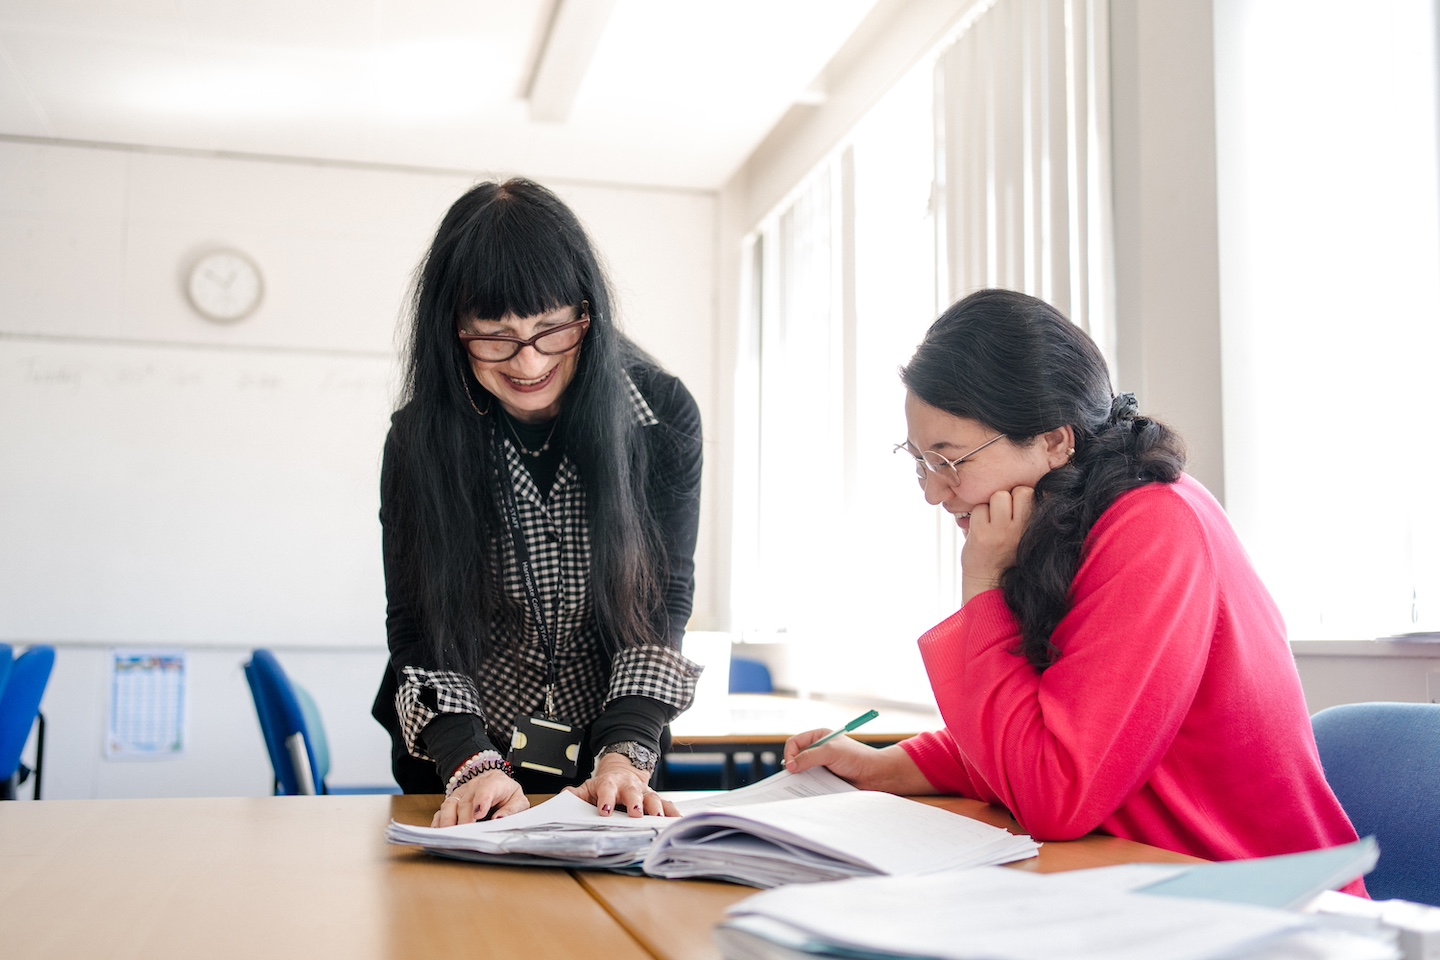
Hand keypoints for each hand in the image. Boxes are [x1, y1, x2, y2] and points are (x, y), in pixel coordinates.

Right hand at [431, 769, 528, 826]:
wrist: (495, 784)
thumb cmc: (507, 795)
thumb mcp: (518, 801)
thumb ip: (512, 810)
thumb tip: (499, 819)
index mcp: (494, 783)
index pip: (487, 789)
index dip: (482, 801)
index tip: (479, 814)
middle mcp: (474, 786)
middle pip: (466, 801)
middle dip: (464, 818)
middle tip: (466, 833)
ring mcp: (461, 794)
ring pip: (450, 805)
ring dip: (448, 821)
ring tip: (451, 836)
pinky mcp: (452, 802)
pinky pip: (441, 812)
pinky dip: (439, 822)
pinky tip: (440, 834)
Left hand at [567, 752, 678, 817]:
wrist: (623, 771)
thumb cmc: (605, 785)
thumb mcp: (589, 786)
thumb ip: (576, 794)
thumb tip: (564, 797)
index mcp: (610, 783)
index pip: (607, 789)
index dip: (606, 799)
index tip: (604, 810)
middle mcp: (629, 786)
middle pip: (633, 792)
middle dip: (635, 802)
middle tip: (636, 813)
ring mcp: (644, 792)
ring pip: (652, 797)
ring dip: (656, 808)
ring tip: (658, 818)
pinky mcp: (655, 799)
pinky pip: (666, 804)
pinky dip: (672, 812)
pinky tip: (677, 819)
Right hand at [781, 729, 935, 794]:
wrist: (875, 775)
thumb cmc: (857, 757)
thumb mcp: (830, 752)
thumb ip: (808, 757)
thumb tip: (790, 766)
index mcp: (819, 737)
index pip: (794, 743)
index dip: (790, 754)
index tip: (790, 766)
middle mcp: (818, 750)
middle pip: (796, 758)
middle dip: (793, 767)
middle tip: (792, 777)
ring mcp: (822, 765)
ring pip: (802, 772)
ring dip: (801, 779)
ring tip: (801, 786)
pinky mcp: (826, 779)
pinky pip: (811, 783)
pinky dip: (809, 787)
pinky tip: (811, 791)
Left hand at [960, 486, 1034, 603]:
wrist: (989, 584)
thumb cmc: (1006, 556)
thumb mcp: (1025, 535)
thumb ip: (1026, 514)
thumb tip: (1022, 487)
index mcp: (1034, 528)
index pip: (1033, 493)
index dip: (1021, 496)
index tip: (1015, 508)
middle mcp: (1021, 529)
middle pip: (1020, 490)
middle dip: (1009, 496)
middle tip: (1002, 513)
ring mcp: (1001, 532)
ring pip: (998, 496)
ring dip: (991, 505)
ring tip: (990, 521)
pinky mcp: (982, 535)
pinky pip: (979, 508)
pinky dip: (977, 516)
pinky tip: (980, 529)